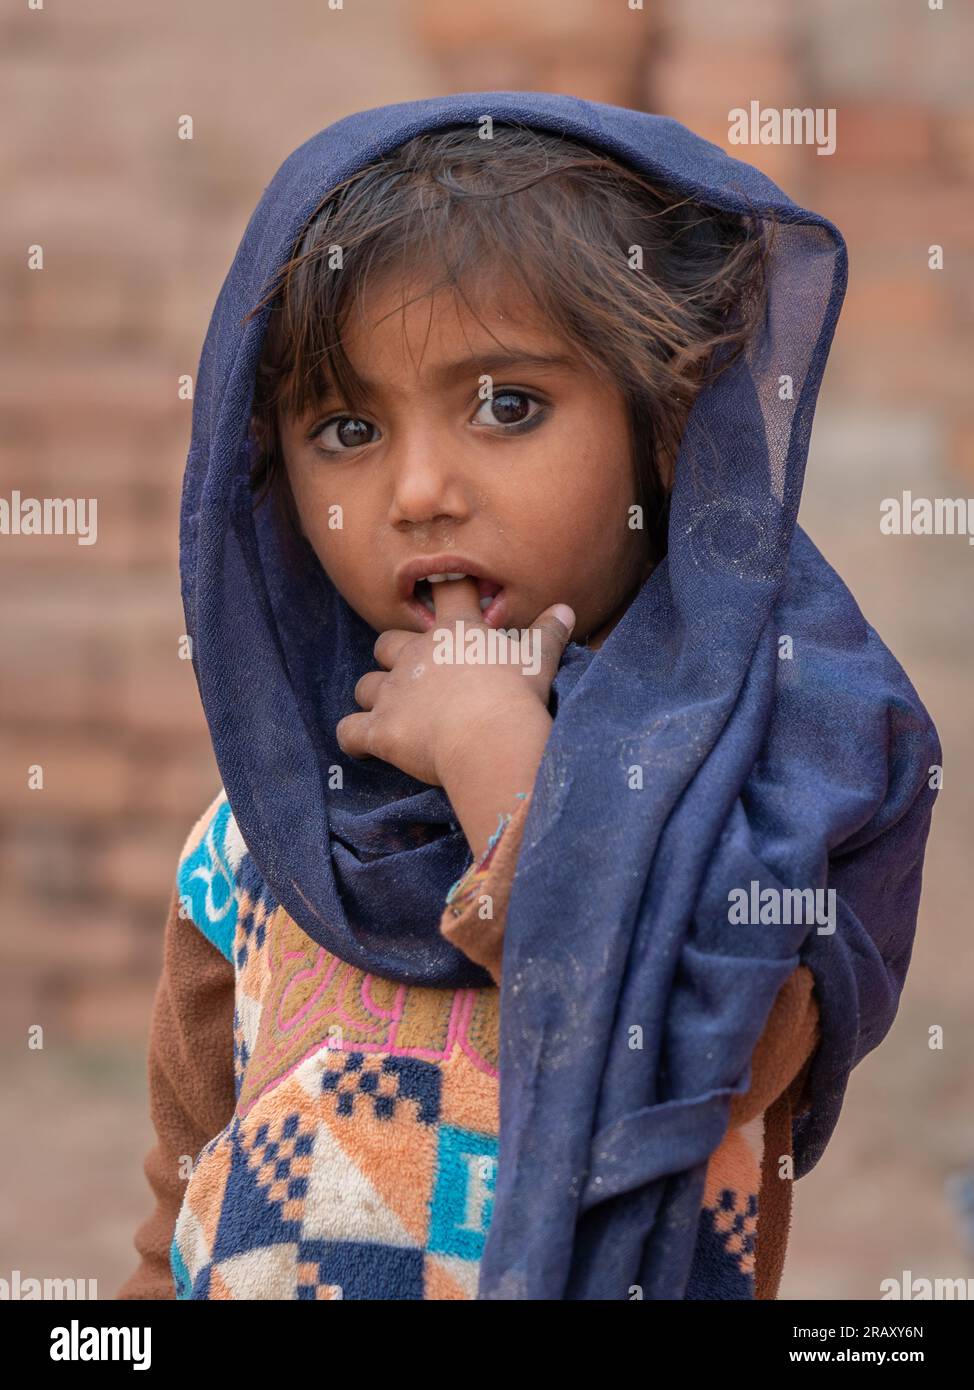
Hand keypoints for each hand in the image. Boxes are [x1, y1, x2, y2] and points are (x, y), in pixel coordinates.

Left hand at [335, 577, 574, 786]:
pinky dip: (352, 738)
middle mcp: (415, 656)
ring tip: (391, 714)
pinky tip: (364, 747)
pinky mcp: (380, 730)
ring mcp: (393, 693)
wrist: (489, 737)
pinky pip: (349, 731)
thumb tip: (565, 610)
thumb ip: (548, 634)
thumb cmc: (516, 695)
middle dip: (393, 657)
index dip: (444, 590)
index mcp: (455, 634)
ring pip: (364, 685)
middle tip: (415, 676)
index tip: (444, 592)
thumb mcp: (538, 660)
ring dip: (373, 697)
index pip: (446, 593)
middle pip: (386, 643)